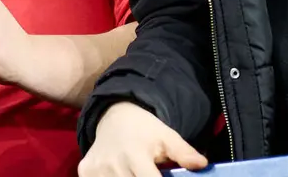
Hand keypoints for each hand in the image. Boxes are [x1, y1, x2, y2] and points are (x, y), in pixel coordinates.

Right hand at [78, 102, 208, 175]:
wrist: (114, 116)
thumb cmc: (145, 130)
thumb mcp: (167, 136)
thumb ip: (183, 152)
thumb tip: (203, 165)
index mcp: (135, 154)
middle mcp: (113, 164)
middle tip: (149, 173)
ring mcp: (96, 170)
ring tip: (134, 172)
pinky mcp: (85, 172)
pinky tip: (120, 174)